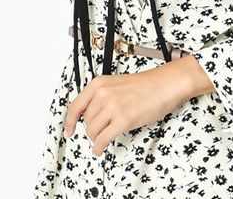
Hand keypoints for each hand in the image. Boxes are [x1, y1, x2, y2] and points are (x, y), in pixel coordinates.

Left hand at [63, 56, 202, 157]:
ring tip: (103, 139)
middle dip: (91, 129)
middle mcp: (103, 93)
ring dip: (96, 138)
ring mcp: (112, 107)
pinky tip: (101, 149)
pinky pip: (102, 139)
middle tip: (100, 132)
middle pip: (86, 121)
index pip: (75, 105)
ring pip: (92, 131)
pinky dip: (99, 147)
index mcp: (99, 83)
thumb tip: (90, 115)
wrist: (164, 85)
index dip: (69, 121)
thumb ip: (101, 96)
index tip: (69, 130)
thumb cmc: (144, 85)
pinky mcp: (123, 120)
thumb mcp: (116, 84)